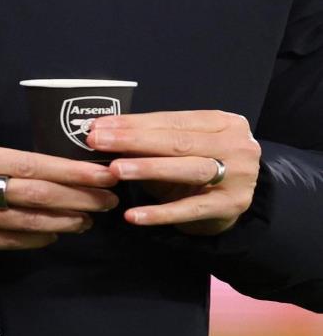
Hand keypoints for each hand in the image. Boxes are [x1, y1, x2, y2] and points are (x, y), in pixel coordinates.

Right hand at [0, 141, 117, 255]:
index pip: (30, 163)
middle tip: (108, 197)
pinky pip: (6, 242)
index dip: (69, 170)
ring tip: (91, 218)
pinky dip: (35, 239)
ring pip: (26, 220)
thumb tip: (33, 167)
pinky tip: (56, 234)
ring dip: (64, 220)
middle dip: (78, 196)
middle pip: (36, 193)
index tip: (98, 173)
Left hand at [87, 110, 260, 234]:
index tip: (101, 125)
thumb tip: (106, 131)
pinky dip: (159, 213)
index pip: (172, 119)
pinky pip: (188, 210)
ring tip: (114, 170)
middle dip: (132, 140)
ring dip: (146, 168)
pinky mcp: (230, 207)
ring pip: (185, 169)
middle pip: (177, 142)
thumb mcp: (182, 147)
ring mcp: (238, 177)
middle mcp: (237, 145)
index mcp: (224, 122)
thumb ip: (152, 139)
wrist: (232, 199)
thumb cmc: (199, 165)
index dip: (134, 123)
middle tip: (97, 141)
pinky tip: (133, 216)